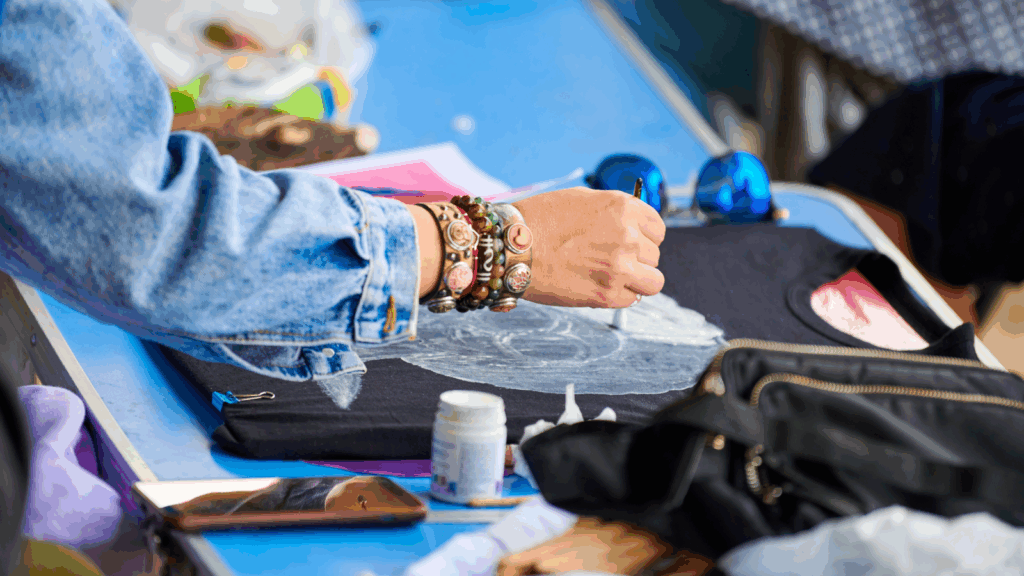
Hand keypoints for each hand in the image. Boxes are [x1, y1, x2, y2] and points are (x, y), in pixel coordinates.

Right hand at [514, 187, 665, 307]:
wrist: (512, 247)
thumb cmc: (540, 219)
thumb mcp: (583, 199)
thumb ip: (614, 212)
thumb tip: (635, 226)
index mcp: (624, 208)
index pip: (657, 229)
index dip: (644, 236)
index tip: (630, 242)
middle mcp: (627, 236)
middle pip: (654, 255)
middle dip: (636, 258)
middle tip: (608, 259)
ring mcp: (620, 267)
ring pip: (653, 281)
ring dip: (637, 280)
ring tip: (613, 276)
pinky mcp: (607, 294)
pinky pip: (632, 299)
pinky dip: (619, 295)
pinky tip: (598, 285)